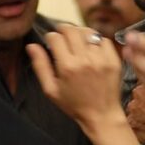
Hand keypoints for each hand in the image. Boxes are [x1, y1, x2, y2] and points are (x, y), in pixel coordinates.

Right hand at [29, 25, 144, 144]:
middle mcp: (85, 59)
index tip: (51, 41)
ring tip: (76, 38)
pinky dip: (96, 39)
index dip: (50, 36)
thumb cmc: (73, 104)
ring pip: (88, 32)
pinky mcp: (113, 60)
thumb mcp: (50, 89)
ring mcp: (101, 59)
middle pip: (71, 30)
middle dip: (63, 29)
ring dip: (79, 32)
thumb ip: (40, 66)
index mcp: (67, 66)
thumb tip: (31, 46)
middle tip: (62, 35)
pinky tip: (91, 46)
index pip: (55, 37)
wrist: (101, 115)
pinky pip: (104, 40)